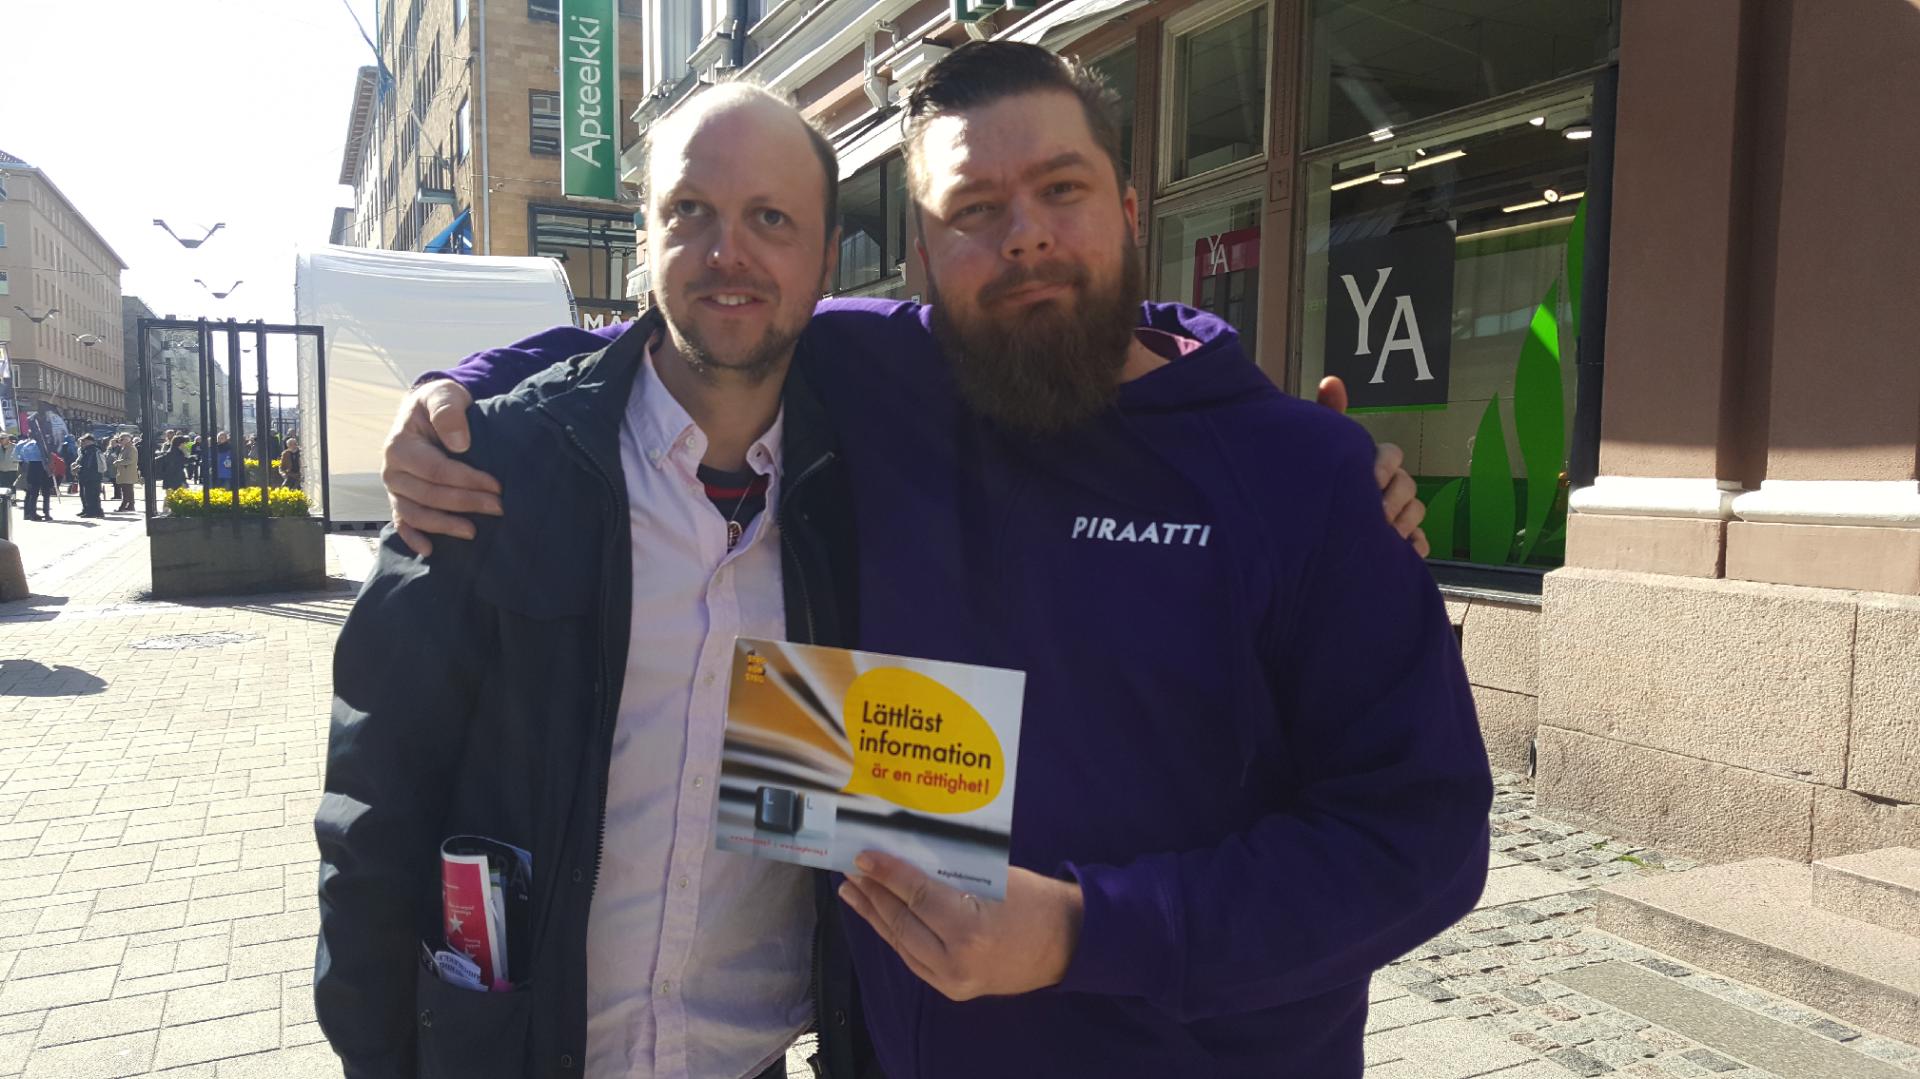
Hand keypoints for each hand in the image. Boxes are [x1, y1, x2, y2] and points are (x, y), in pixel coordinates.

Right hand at [382, 379, 501, 556]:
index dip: (466, 480)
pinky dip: (413, 538)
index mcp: (399, 446)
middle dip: (465, 503)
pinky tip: (430, 550)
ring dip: (444, 526)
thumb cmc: (439, 403)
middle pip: (428, 495)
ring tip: (473, 532)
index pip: (435, 470)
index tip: (497, 485)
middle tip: (498, 508)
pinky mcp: (401, 499)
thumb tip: (459, 444)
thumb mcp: (444, 395)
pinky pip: (402, 522)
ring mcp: (395, 488)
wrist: (430, 410)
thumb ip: (448, 413)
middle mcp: (392, 470)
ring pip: (416, 514)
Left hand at [839, 851, 1082, 1000]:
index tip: (864, 855)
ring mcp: (952, 980)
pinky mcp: (952, 988)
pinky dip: (893, 934)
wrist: (1068, 944)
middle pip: (902, 922)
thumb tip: (907, 858)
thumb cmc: (1035, 901)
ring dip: (874, 915)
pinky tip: (878, 916)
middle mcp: (955, 961)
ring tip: (852, 891)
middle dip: (873, 893)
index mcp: (970, 929)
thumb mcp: (993, 878)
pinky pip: (912, 958)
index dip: (887, 874)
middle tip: (851, 868)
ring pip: (901, 943)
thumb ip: (949, 874)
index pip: (916, 896)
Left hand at [1317, 376, 1429, 557]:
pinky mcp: (1396, 547)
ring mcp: (1393, 517)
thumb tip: (1331, 380)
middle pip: (1407, 484)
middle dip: (1394, 498)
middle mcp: (1384, 488)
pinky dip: (1414, 547)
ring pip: (1415, 511)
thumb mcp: (1319, 451)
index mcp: (1368, 464)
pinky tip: (1404, 551)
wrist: (1295, 541)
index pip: (1391, 455)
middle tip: (1376, 513)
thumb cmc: (1312, 486)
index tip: (1371, 478)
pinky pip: (1418, 545)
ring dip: (1404, 522)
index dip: (1384, 465)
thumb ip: (1328, 416)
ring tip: (1384, 533)